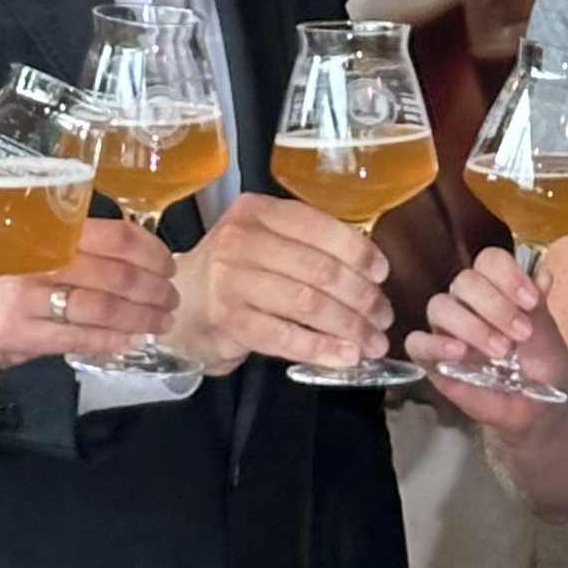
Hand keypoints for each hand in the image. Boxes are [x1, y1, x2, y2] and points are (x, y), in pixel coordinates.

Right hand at [0, 219, 180, 366]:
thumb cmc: (12, 282)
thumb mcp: (42, 254)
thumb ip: (82, 250)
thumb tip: (145, 255)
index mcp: (49, 233)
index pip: (114, 236)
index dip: (150, 252)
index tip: (168, 265)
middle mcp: (38, 260)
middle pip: (113, 274)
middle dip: (153, 289)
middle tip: (171, 298)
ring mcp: (27, 299)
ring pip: (101, 307)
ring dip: (141, 317)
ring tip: (162, 321)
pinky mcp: (23, 334)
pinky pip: (80, 337)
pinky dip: (114, 339)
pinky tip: (133, 340)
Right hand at [164, 193, 393, 375]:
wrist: (183, 305)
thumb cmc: (235, 273)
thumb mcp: (264, 242)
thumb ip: (307, 246)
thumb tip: (371, 272)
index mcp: (257, 211)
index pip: (319, 226)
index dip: (358, 252)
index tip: (382, 274)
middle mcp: (240, 240)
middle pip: (319, 269)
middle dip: (361, 297)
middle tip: (383, 317)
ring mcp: (230, 280)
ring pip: (307, 304)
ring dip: (349, 326)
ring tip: (372, 342)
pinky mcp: (228, 321)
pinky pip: (285, 336)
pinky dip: (322, 349)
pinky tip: (346, 356)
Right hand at [405, 246, 567, 430]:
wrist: (539, 410)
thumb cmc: (542, 367)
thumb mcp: (549, 337)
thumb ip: (540, 308)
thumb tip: (541, 275)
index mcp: (496, 288)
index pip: (489, 261)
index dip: (508, 274)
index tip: (532, 300)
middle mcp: (467, 303)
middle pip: (464, 280)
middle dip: (495, 304)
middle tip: (522, 333)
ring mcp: (446, 330)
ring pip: (440, 306)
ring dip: (471, 325)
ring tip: (500, 350)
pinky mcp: (431, 359)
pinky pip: (417, 343)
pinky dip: (435, 344)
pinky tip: (459, 352)